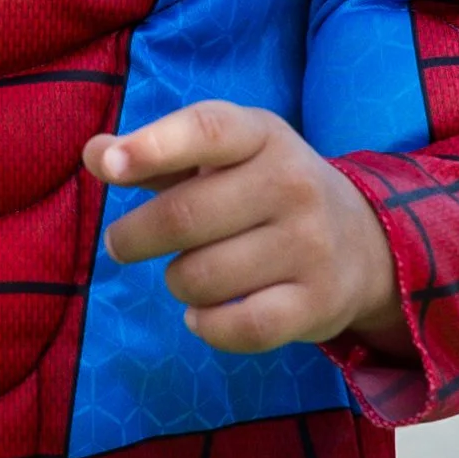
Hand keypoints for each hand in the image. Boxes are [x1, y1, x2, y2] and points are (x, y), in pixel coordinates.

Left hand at [81, 101, 412, 359]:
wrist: (364, 241)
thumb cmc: (263, 191)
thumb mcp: (218, 158)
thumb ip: (155, 156)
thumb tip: (94, 154)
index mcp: (262, 136)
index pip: (208, 130)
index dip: (154, 147)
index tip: (112, 167)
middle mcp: (293, 184)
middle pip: (184, 218)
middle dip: (133, 238)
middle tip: (122, 244)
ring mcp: (310, 245)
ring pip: (201, 277)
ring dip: (175, 281)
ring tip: (187, 272)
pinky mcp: (318, 302)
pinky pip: (240, 327)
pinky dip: (207, 325)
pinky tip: (202, 315)